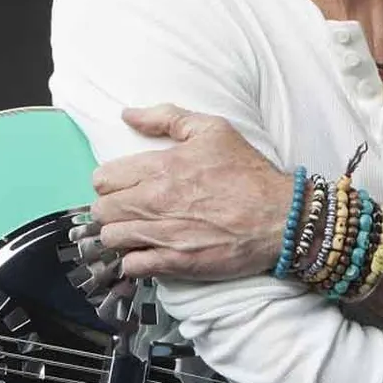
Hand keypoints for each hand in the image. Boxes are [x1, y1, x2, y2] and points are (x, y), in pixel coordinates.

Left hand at [86, 104, 290, 282]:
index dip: (111, 183)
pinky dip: (134, 261)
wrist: (281, 217)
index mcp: (160, 167)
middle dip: (112, 209)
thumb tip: (128, 115)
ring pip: (111, 239)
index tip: (125, 187)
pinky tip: (148, 253)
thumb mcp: (213, 129)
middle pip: (101, 211)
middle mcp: (155, 201)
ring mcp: (163, 234)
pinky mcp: (175, 263)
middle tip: (130, 210)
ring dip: (120, 236)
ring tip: (137, 233)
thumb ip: (166, 118)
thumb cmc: (249, 173)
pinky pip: (131, 266)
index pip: (102, 179)